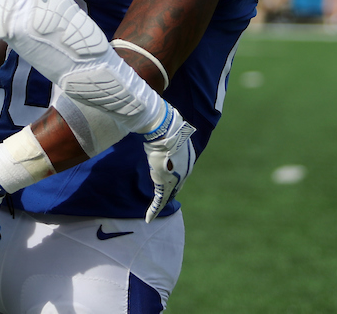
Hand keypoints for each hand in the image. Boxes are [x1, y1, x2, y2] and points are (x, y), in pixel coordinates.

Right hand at [142, 104, 196, 222]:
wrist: (165, 130)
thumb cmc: (166, 125)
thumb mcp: (170, 128)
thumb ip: (169, 130)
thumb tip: (165, 119)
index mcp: (188, 158)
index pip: (181, 171)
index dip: (174, 177)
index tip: (169, 180)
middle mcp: (185, 170)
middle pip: (176, 185)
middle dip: (170, 191)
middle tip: (162, 201)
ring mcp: (176, 177)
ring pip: (167, 194)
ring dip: (161, 202)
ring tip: (154, 212)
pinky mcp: (164, 183)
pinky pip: (159, 200)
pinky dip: (153, 210)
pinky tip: (148, 218)